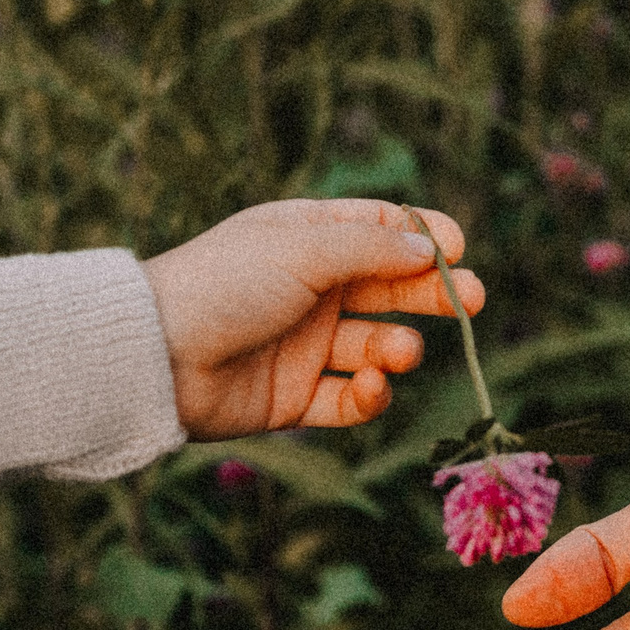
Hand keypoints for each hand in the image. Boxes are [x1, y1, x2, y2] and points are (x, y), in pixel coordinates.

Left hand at [141, 199, 484, 441]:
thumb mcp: (304, 248)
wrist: (156, 356)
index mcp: (307, 238)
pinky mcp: (296, 398)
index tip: (457, 248)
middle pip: (390, 290)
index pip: (380, 230)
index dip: (422, 237)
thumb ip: (373, 248)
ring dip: (398, 348)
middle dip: (432, 295)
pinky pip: (350, 399)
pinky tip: (371, 385)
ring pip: (376, 346)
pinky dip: (369, 395)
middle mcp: (310, 290)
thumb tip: (430, 245)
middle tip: (473, 301)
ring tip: (398, 351)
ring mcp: (305, 345)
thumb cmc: (224, 284)